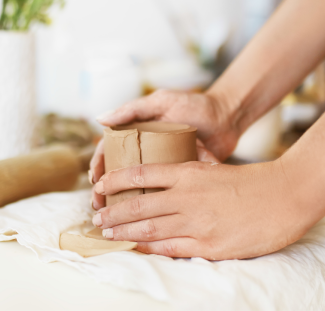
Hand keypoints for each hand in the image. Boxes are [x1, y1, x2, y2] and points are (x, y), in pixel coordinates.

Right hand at [88, 89, 239, 208]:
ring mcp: (161, 168)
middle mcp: (145, 153)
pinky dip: (151, 208)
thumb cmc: (194, 104)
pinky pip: (160, 196)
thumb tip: (100, 119)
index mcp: (136, 134)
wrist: (227, 117)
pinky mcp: (178, 180)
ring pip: (136, 189)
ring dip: (123, 204)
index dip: (100, 168)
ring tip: (116, 219)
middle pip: (118, 175)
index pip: (110, 152)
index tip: (97, 183)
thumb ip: (133, 109)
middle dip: (106, 192)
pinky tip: (144, 222)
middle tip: (100, 207)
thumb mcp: (161, 102)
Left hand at [90, 160, 317, 259]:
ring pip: (149, 226)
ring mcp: (197, 222)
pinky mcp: (209, 245)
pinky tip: (135, 247)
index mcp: (189, 173)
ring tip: (107, 232)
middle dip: (112, 210)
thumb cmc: (251, 182)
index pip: (141, 173)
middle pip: (139, 203)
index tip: (99, 185)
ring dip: (123, 230)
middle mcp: (188, 196)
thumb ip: (187, 176)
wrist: (285, 195)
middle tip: (95, 215)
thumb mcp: (213, 169)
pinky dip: (148, 248)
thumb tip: (162, 181)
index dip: (115, 180)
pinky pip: (170, 248)